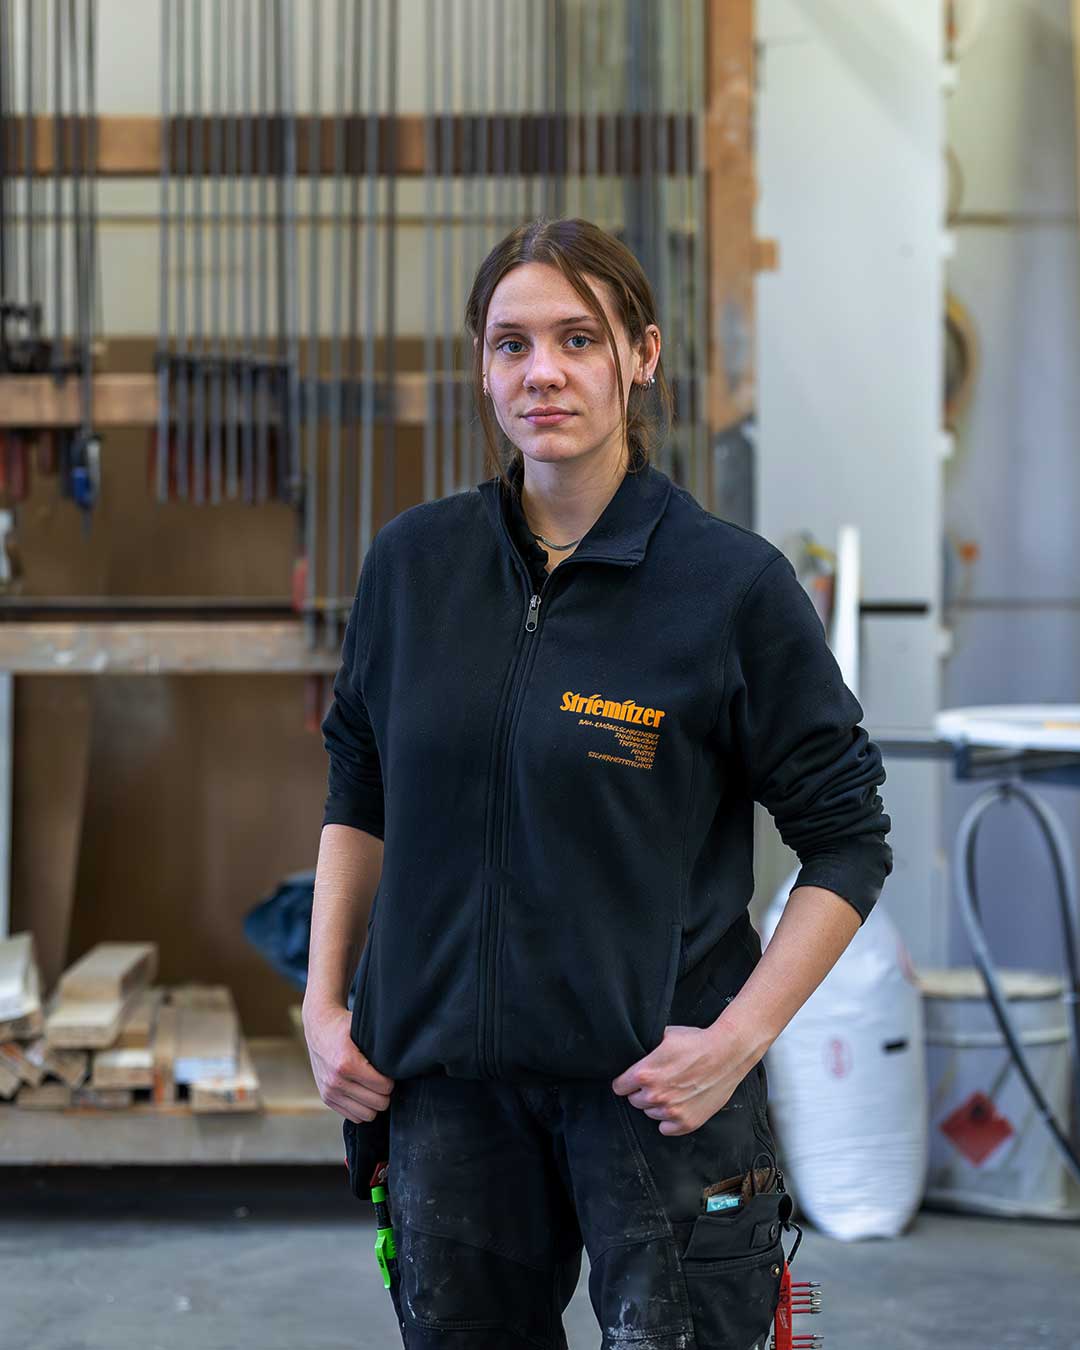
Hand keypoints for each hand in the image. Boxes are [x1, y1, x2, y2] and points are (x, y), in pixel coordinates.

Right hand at [302, 998, 394, 1124]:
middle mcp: (336, 1081)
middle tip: (384, 1080)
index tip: (389, 1072)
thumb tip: (402, 1060)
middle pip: (378, 1103)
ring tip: (374, 1088)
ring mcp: (330, 1092)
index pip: (383, 1086)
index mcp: (347, 1063)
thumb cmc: (343, 1027)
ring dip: (374, 1103)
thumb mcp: (363, 1030)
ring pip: (367, 1115)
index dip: (391, 1080)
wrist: (318, 1028)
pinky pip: (353, 1117)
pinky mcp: (326, 1099)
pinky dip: (362, 1108)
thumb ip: (380, 1047)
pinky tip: (363, 1093)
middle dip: (385, 1092)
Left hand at [611, 1022, 759, 1136]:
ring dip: (657, 1104)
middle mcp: (655, 1095)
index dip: (625, 1081)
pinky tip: (678, 1105)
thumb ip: (645, 1050)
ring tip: (672, 1090)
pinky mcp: (687, 1123)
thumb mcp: (665, 1036)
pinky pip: (666, 1128)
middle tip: (658, 1081)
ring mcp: (671, 1111)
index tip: (633, 1079)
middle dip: (642, 1092)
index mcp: (644, 1074)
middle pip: (634, 1101)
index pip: (619, 1087)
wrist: (727, 1053)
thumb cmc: (697, 1042)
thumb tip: (633, 1051)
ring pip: (650, 1114)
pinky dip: (669, 1120)